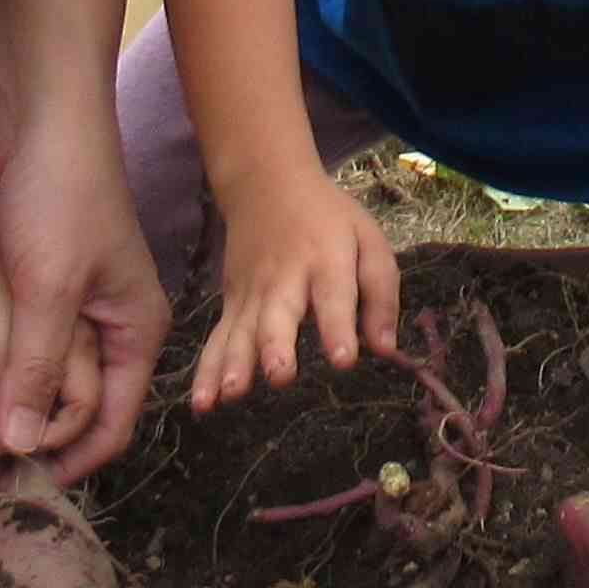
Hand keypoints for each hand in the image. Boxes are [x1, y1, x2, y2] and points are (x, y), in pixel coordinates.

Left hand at [0, 132, 173, 481]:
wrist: (42, 112)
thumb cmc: (60, 193)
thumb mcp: (47, 288)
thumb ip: (35, 370)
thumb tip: (19, 448)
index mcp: (137, 332)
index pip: (111, 426)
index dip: (66, 461)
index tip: (11, 483)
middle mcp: (113, 327)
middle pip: (78, 410)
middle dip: (34, 436)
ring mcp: (78, 307)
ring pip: (46, 381)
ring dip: (13, 403)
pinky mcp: (44, 287)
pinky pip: (26, 348)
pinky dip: (0, 367)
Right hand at [188, 163, 398, 413]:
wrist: (267, 184)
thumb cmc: (328, 220)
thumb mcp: (368, 240)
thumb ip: (381, 292)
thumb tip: (386, 348)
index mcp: (326, 260)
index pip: (333, 295)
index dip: (338, 327)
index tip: (344, 359)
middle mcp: (284, 279)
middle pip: (278, 314)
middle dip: (277, 346)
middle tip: (280, 375)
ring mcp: (251, 293)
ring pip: (241, 331)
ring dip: (235, 364)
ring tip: (232, 393)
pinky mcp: (231, 304)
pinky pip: (217, 339)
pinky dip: (206, 371)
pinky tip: (202, 403)